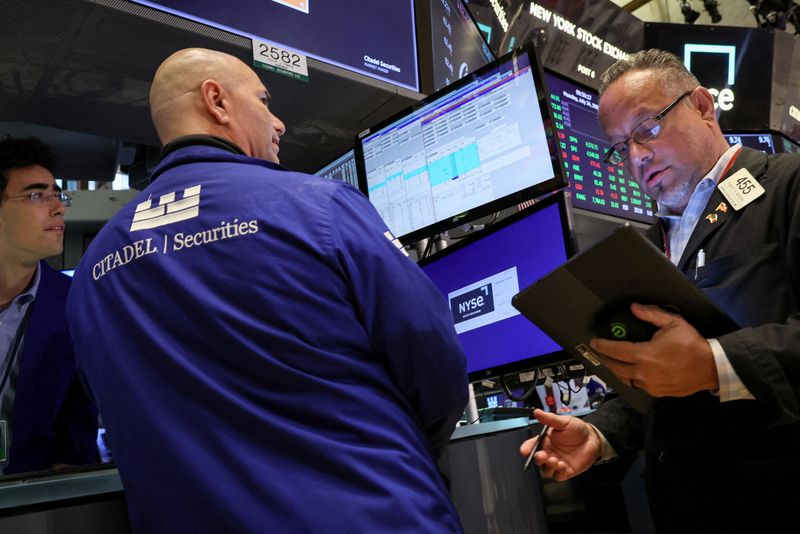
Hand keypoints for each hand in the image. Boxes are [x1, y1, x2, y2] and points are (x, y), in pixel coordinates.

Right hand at [519, 408, 600, 480]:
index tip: (525, 450)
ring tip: (554, 460)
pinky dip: (558, 472)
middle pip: (537, 460)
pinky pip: (558, 476)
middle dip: (537, 459)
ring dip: (548, 466)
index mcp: (545, 441)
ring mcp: (557, 462)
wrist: (593, 438)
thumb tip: (537, 412)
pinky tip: (562, 465)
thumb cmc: (577, 429)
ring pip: (546, 470)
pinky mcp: (566, 471)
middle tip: (542, 455)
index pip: (531, 447)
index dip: (526, 449)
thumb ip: (549, 419)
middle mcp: (549, 453)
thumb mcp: (563, 422)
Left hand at [590, 303, 718, 396]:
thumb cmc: (692, 344)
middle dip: (606, 359)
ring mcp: (649, 385)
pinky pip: (637, 385)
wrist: (711, 367)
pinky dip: (631, 378)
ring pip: (625, 379)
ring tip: (613, 362)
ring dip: (616, 370)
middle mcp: (643, 373)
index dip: (602, 346)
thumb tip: (633, 307)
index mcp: (644, 355)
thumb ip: (651, 314)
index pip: (615, 351)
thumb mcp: (673, 322)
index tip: (594, 342)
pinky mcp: (657, 392)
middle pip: (615, 367)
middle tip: (601, 352)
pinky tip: (630, 372)